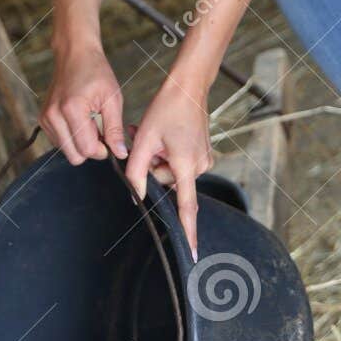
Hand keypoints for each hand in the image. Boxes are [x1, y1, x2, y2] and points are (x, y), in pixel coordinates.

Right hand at [41, 40, 127, 164]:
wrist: (74, 54)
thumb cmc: (96, 72)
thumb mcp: (112, 99)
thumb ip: (115, 129)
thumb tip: (120, 154)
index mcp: (72, 109)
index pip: (86, 149)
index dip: (102, 150)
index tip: (109, 139)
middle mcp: (54, 116)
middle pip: (74, 156)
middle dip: (90, 149)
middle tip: (100, 132)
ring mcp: (46, 118)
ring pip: (66, 151)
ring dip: (80, 144)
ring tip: (90, 123)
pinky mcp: (43, 119)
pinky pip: (59, 142)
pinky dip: (71, 137)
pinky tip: (79, 121)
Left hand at [125, 77, 213, 260]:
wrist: (188, 86)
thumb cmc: (166, 109)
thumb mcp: (144, 139)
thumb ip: (137, 170)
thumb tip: (137, 195)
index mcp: (186, 166)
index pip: (186, 208)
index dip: (187, 232)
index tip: (193, 254)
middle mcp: (199, 166)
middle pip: (167, 183)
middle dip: (152, 167)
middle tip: (140, 142)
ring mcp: (203, 159)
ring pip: (171, 172)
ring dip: (157, 158)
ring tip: (149, 135)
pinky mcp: (202, 153)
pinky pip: (179, 163)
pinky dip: (166, 153)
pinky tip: (161, 136)